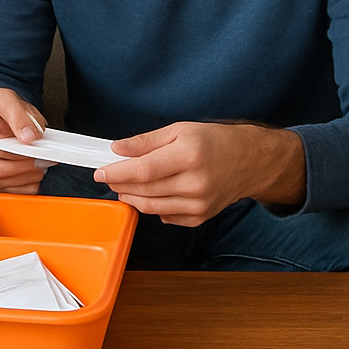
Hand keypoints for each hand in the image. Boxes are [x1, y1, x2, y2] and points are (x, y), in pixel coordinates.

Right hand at [0, 87, 47, 192]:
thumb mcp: (8, 99)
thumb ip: (20, 115)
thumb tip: (29, 137)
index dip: (16, 153)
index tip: (36, 150)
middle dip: (24, 168)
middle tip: (42, 161)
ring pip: (0, 184)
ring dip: (25, 179)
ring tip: (40, 167)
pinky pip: (3, 193)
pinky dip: (21, 189)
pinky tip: (32, 177)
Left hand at [94, 122, 305, 225]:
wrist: (248, 161)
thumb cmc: (213, 141)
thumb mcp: (179, 130)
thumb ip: (146, 141)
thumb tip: (117, 148)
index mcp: (188, 156)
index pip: (144, 170)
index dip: (118, 172)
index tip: (100, 171)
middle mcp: (195, 183)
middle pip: (145, 190)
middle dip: (120, 184)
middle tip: (107, 176)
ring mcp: (199, 204)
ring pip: (153, 207)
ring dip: (132, 198)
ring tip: (123, 186)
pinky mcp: (201, 218)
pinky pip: (167, 217)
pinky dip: (152, 207)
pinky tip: (148, 194)